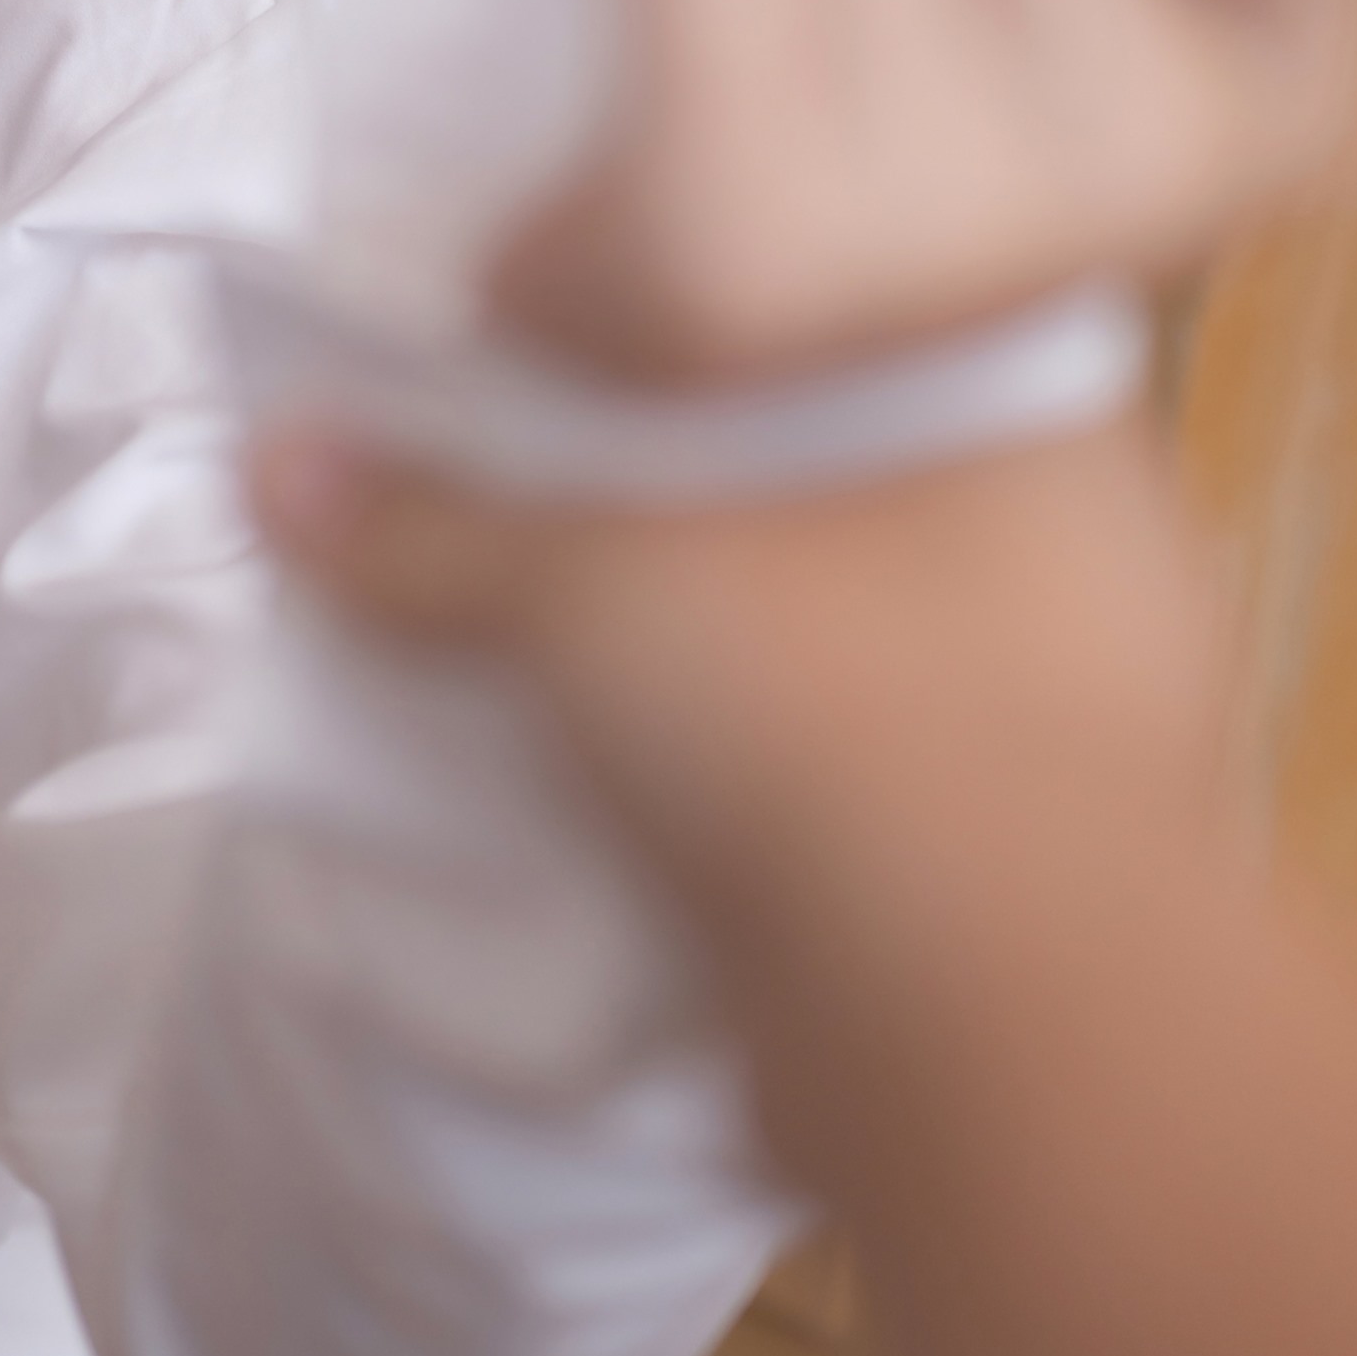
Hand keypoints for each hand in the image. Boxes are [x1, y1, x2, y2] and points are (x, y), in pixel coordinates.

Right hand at [251, 413, 1239, 989]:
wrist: (992, 1045)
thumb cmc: (838, 730)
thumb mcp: (588, 582)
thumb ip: (434, 521)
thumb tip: (282, 461)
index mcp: (1029, 421)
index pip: (855, 310)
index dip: (699, 317)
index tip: (560, 339)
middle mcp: (1074, 560)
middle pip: (828, 489)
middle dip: (672, 509)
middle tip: (510, 505)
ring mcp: (1059, 729)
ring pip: (832, 655)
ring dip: (700, 672)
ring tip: (526, 665)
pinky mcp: (1001, 877)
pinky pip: (833, 797)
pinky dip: (731, 802)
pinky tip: (609, 811)